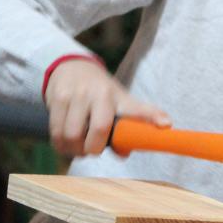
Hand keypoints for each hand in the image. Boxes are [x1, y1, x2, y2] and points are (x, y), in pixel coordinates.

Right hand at [44, 59, 170, 155]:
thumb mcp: (120, 102)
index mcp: (118, 97)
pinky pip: (56, 131)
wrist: (72, 68)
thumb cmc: (102, 93)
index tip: (166, 124)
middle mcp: (99, 93)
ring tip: (78, 149)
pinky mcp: (57, 97)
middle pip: (99, 129)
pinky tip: (66, 145)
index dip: (152, 116)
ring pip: (72, 134)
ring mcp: (76, 94)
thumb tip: (124, 153)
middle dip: (94, 148)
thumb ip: (127, 127)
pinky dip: (61, 145)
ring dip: (74, 150)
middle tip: (92, 151)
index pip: (137, 109)